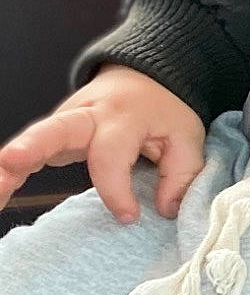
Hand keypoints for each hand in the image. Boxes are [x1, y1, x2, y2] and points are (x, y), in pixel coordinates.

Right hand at [0, 69, 206, 224]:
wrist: (147, 77)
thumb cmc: (165, 112)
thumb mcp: (187, 136)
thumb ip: (182, 174)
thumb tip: (165, 209)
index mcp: (124, 115)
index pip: (111, 155)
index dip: (116, 190)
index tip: (128, 217)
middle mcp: (89, 113)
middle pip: (57, 128)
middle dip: (33, 145)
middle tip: (11, 162)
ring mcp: (67, 120)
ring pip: (35, 137)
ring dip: (11, 163)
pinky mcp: (56, 131)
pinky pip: (30, 150)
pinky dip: (11, 170)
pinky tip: (0, 193)